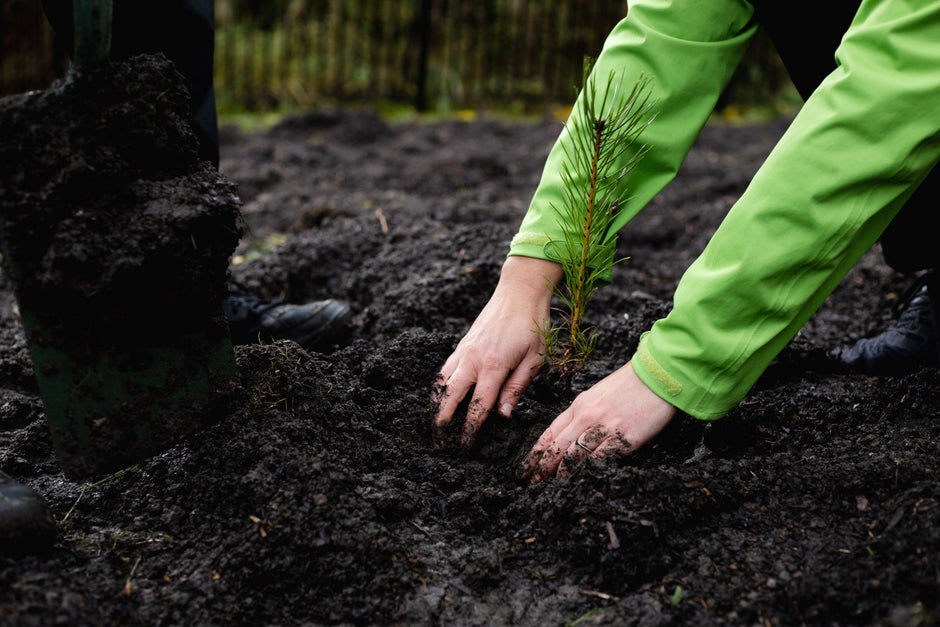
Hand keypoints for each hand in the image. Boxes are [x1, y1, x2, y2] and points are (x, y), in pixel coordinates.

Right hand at [433, 255, 562, 445]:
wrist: (519, 290)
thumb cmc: (533, 324)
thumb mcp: (535, 359)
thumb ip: (517, 388)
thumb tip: (503, 415)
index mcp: (493, 366)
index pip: (477, 406)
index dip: (469, 429)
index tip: (464, 447)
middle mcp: (472, 359)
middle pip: (449, 396)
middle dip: (442, 422)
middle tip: (439, 443)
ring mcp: (464, 350)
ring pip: (441, 382)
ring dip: (436, 404)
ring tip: (435, 424)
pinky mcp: (462, 343)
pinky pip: (444, 369)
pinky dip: (438, 385)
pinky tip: (441, 395)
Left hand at [520, 361, 675, 481]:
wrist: (658, 376)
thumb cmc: (630, 385)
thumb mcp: (598, 394)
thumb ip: (583, 413)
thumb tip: (571, 433)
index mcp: (579, 405)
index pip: (550, 432)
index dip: (536, 452)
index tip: (526, 467)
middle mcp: (587, 416)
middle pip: (558, 447)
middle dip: (543, 468)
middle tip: (533, 483)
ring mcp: (604, 428)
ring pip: (574, 456)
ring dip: (560, 474)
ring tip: (551, 487)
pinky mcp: (623, 439)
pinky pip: (599, 460)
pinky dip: (587, 473)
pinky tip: (579, 483)